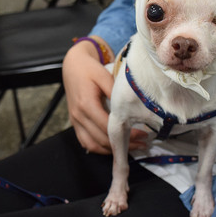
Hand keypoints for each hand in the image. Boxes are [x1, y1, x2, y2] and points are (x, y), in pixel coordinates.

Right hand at [62, 38, 146, 153]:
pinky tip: (114, 147)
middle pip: (102, 139)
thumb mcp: (104, 76)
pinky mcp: (75, 123)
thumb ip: (115, 92)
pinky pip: (86, 141)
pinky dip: (100, 147)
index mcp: (86, 104)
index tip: (143, 134)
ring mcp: (75, 121)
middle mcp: (78, 116)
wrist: (72, 66)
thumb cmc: (89, 69)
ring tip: (130, 148)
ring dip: (111, 150)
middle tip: (142, 144)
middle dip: (122, 145)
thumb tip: (130, 107)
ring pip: (93, 145)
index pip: (107, 127)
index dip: (126, 134)